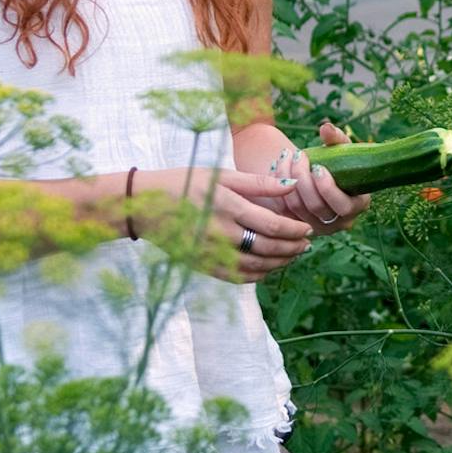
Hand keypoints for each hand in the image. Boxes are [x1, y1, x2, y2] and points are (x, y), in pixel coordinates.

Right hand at [132, 165, 312, 282]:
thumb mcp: (221, 175)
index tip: (308, 229)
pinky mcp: (202, 265)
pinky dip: (257, 276)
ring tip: (292, 256)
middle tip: (306, 245)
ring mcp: (210, 252)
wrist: (143, 205)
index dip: (294, 230)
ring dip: (279, 264)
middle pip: (267, 248)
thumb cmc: (185, 183)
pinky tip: (268, 268)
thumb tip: (292, 183)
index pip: (271, 225)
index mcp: (227, 206)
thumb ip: (259, 183)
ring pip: (255, 267)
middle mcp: (220, 233)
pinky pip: (236, 277)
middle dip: (292, 248)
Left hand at [254, 120, 373, 235]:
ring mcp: (318, 226)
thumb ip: (337, 139)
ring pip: (297, 208)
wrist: (324, 176)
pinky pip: (284, 209)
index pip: (343, 206)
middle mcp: (340, 222)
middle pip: (316, 207)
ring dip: (288, 178)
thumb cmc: (338, 162)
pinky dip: (280, 187)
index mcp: (357, 205)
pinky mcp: (299, 224)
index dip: (328, 188)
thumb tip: (325, 128)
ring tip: (286, 156)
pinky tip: (278, 166)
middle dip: (303, 178)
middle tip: (298, 155)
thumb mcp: (342, 150)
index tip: (318, 167)